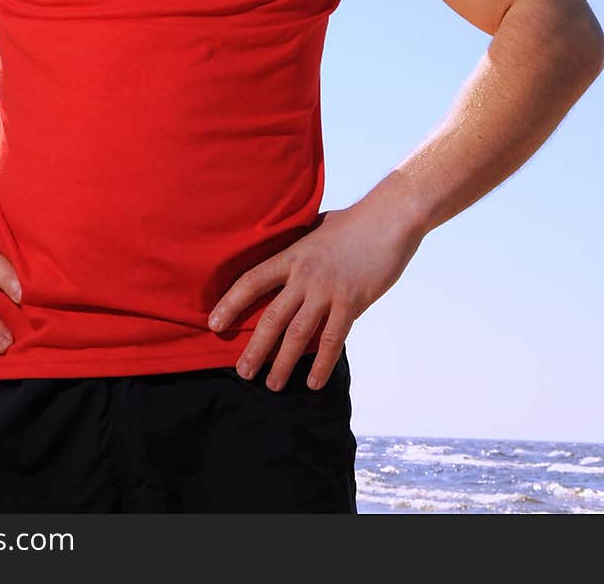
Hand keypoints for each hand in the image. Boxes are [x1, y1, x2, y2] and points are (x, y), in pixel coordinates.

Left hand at [207, 200, 422, 391]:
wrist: (389, 217)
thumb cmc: (354, 222)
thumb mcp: (317, 229)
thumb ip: (301, 247)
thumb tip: (289, 258)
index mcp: (292, 255)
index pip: (252, 281)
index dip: (230, 303)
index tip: (214, 324)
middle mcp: (304, 275)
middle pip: (271, 316)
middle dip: (254, 348)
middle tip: (243, 372)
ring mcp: (327, 290)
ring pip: (297, 334)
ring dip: (282, 363)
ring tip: (271, 385)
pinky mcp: (352, 301)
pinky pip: (333, 340)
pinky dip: (322, 365)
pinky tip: (313, 383)